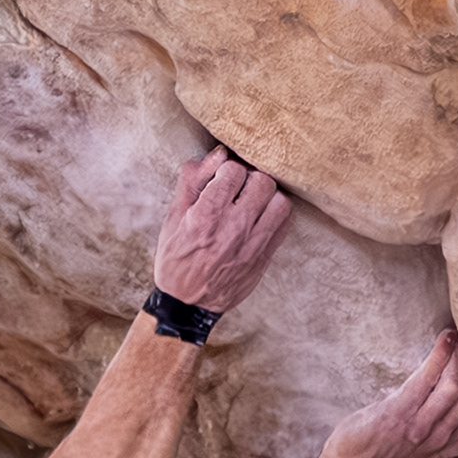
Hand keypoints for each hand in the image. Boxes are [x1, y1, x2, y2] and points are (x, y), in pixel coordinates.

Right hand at [151, 147, 292, 314]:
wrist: (188, 304)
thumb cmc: (176, 257)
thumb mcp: (173, 217)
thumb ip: (193, 182)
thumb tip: (217, 153)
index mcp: (205, 216)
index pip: (233, 171)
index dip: (226, 170)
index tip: (221, 180)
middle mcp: (232, 229)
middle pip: (261, 181)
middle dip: (249, 178)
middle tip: (239, 188)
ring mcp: (252, 245)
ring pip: (279, 201)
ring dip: (267, 196)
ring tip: (253, 202)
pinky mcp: (265, 257)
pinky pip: (284, 224)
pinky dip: (275, 214)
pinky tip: (260, 218)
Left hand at [321, 332, 457, 457]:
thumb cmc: (377, 452)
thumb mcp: (418, 449)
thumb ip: (438, 432)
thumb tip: (451, 412)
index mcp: (444, 441)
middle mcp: (438, 434)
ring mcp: (420, 424)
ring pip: (454, 386)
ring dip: (457, 357)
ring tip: (454, 336)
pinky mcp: (400, 411)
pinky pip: (427, 378)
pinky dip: (439, 355)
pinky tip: (445, 338)